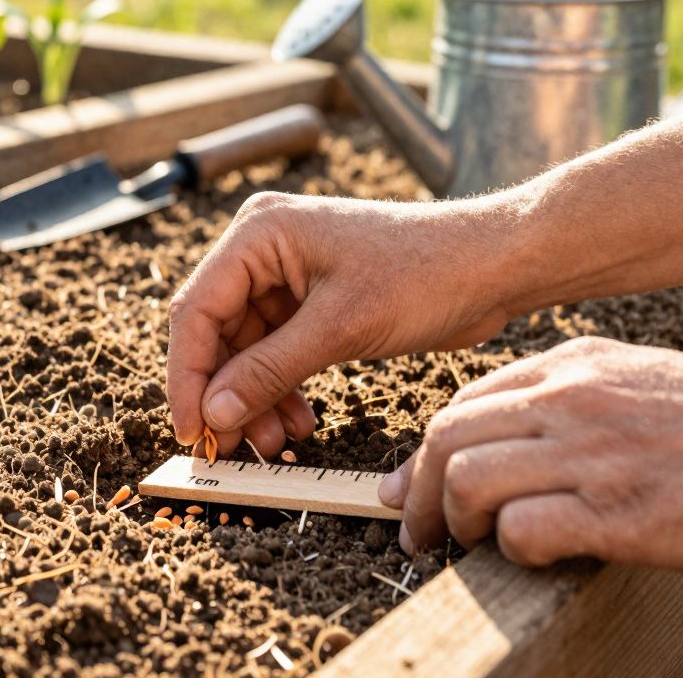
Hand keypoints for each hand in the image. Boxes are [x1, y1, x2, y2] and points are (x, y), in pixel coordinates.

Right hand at [166, 192, 520, 457]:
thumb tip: (214, 415)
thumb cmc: (426, 275)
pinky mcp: (312, 299)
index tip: (193, 432)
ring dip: (254, 398)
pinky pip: (277, 350)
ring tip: (273, 442)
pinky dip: (281, 388)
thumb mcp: (341, 328)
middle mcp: (264, 247)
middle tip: (229, 448)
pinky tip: (298, 422)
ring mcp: (287, 274)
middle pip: (216, 332)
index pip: (197, 311)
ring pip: (246, 349)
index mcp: (259, 233)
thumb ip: (269, 370)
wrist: (494, 265)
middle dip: (224, 393)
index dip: (188, 377)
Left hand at [379, 336, 682, 572]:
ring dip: (456, 522)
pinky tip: (537, 557)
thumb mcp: (642, 382)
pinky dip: (513, 550)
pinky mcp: (617, 512)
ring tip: (473, 546)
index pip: (465, 401)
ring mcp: (591, 452)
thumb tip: (509, 443)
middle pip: (447, 437)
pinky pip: (521, 529)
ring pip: (466, 478)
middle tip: (421, 532)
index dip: (428, 452)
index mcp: (576, 364)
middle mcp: (572, 398)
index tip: (413, 487)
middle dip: (419, 492)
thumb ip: (573, 400)